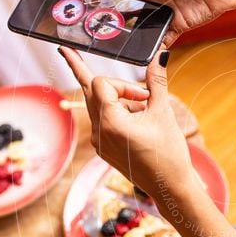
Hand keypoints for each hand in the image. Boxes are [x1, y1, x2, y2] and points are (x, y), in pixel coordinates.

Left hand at [59, 46, 195, 199]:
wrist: (170, 186)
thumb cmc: (168, 153)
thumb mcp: (163, 113)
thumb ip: (157, 81)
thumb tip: (159, 55)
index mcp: (110, 122)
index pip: (102, 84)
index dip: (124, 84)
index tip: (145, 95)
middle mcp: (100, 132)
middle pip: (89, 92)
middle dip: (81, 70)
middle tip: (65, 50)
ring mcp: (100, 142)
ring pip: (98, 107)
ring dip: (116, 99)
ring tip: (142, 106)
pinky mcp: (104, 148)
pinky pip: (103, 122)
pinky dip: (117, 114)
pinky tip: (137, 120)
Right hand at [70, 0, 235, 45]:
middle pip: (117, 2)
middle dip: (98, 10)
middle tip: (77, 20)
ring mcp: (162, 8)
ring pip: (134, 23)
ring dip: (119, 31)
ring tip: (100, 40)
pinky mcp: (176, 25)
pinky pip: (158, 39)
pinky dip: (147, 47)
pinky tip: (135, 54)